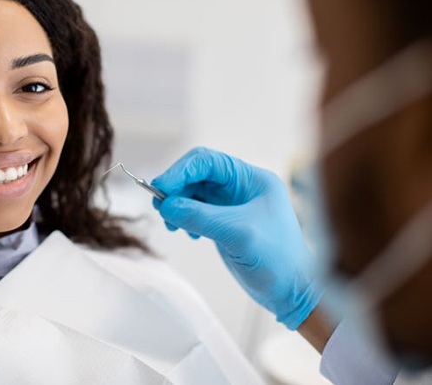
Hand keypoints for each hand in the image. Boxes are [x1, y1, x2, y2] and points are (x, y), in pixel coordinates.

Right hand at [152, 147, 320, 328]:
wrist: (293, 292)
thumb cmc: (278, 260)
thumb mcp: (237, 234)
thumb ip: (200, 216)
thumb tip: (166, 206)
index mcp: (251, 179)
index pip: (207, 162)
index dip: (180, 171)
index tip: (160, 187)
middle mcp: (241, 188)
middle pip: (196, 175)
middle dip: (176, 188)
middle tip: (160, 207)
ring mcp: (232, 205)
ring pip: (193, 193)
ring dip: (177, 204)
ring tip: (172, 224)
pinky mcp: (224, 223)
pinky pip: (195, 211)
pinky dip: (184, 218)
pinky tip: (188, 232)